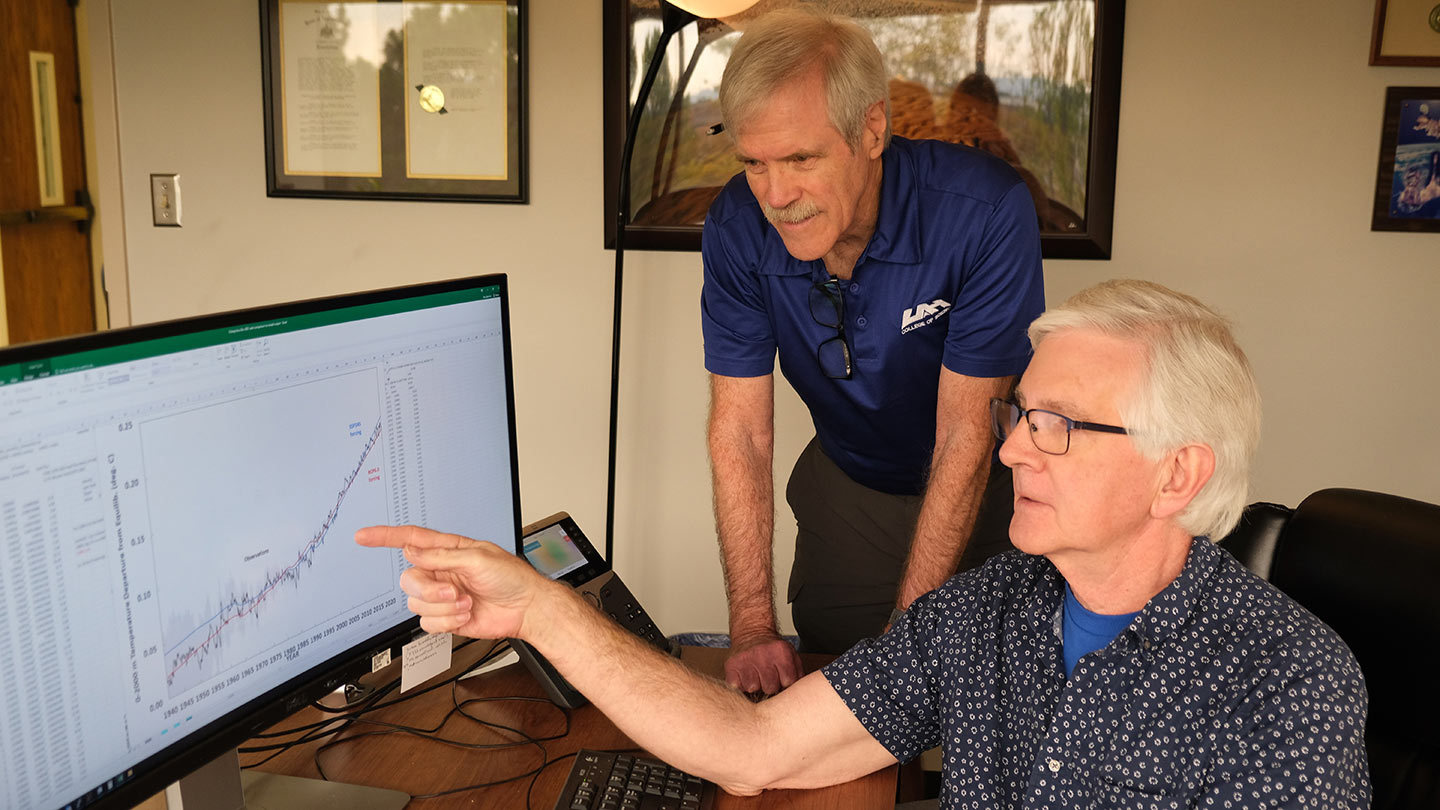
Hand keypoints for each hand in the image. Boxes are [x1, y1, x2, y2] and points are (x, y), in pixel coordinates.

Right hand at [355, 525, 544, 639]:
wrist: (524, 609)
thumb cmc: (510, 577)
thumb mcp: (478, 558)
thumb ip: (442, 556)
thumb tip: (412, 551)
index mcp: (448, 550)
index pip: (410, 540)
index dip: (385, 537)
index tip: (363, 536)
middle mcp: (441, 572)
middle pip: (409, 578)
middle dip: (429, 590)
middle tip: (453, 592)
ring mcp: (441, 596)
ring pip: (416, 603)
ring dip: (443, 608)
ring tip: (467, 603)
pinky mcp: (445, 617)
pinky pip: (427, 623)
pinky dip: (446, 622)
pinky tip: (465, 615)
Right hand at [723, 633, 801, 695]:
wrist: (752, 632)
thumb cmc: (772, 649)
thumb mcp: (790, 655)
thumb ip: (798, 673)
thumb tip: (799, 694)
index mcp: (781, 652)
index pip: (788, 682)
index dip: (785, 684)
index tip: (781, 680)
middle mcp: (762, 654)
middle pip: (770, 687)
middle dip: (770, 686)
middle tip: (767, 677)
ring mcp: (745, 660)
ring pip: (752, 688)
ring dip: (754, 685)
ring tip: (756, 676)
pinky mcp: (732, 665)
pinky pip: (737, 687)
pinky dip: (740, 685)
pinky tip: (745, 677)